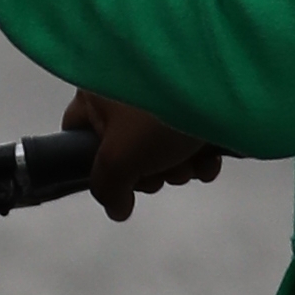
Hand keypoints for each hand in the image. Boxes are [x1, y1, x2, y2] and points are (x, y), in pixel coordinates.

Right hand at [63, 86, 223, 222]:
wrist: (218, 86)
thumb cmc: (155, 116)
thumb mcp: (118, 158)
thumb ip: (107, 188)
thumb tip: (116, 208)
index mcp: (95, 92)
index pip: (77, 131)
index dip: (93, 161)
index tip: (117, 176)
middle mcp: (124, 89)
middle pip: (124, 147)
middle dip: (148, 169)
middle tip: (159, 170)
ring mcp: (160, 94)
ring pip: (159, 147)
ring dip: (177, 166)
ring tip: (189, 161)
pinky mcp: (194, 101)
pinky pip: (188, 136)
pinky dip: (198, 154)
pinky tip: (208, 157)